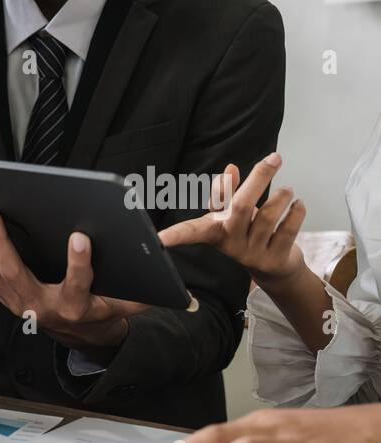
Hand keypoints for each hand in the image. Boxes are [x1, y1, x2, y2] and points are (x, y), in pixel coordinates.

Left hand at [0, 209, 150, 349]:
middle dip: (1, 242)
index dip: (81, 264)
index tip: (82, 238)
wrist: (78, 336)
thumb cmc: (104, 311)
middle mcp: (38, 306)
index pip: (79, 284)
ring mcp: (15, 300)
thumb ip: (147, 295)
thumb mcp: (128, 305)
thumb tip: (181, 290)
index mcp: (73, 307)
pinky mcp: (2, 293)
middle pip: (16, 272)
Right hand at [157, 153, 307, 287]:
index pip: (191, 231)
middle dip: (259, 178)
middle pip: (242, 207)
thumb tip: (230, 169)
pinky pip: (288, 228)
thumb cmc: (249, 234)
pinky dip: (297, 211)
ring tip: (288, 190)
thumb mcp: (233, 215)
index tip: (159, 239)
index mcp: (214, 232)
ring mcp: (252, 254)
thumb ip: (230, 193)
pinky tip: (297, 205)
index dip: (175, 235)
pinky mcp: (274, 259)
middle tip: (274, 158)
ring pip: (269, 216)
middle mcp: (230, 244)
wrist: (273, 269)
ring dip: (283, 196)